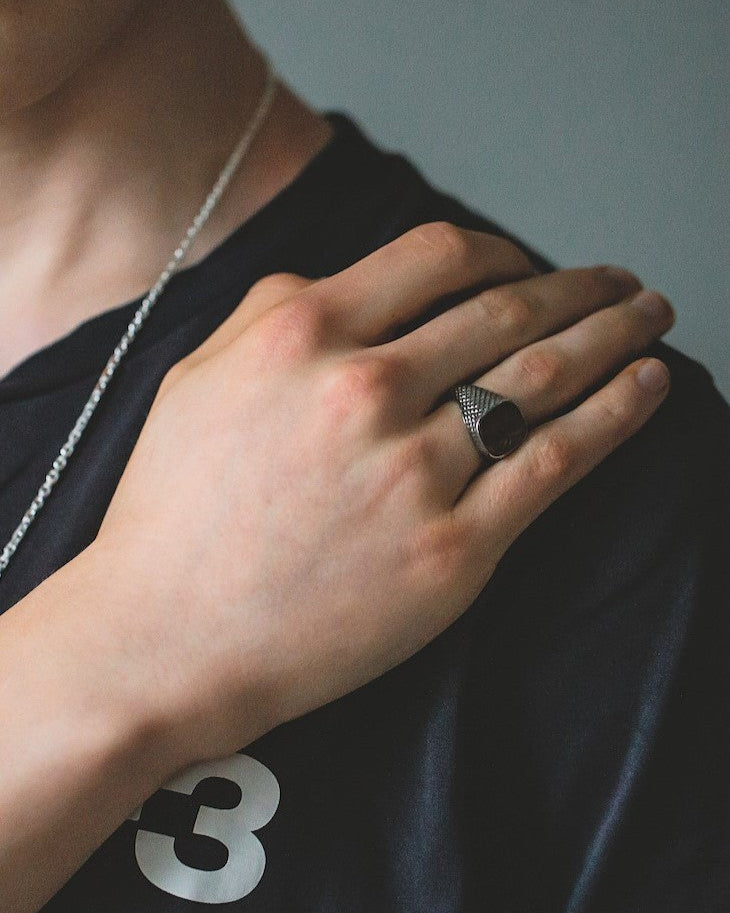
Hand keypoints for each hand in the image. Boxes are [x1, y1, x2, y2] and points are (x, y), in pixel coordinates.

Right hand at [91, 222, 673, 770]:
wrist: (168, 639)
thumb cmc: (174, 514)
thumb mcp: (198, 379)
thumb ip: (273, 310)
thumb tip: (349, 280)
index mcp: (302, 335)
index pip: (436, 257)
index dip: (498, 251)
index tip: (524, 265)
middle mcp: (366, 390)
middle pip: (507, 311)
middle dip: (578, 288)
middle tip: (619, 284)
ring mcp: (415, 472)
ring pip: (546, 378)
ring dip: (614, 337)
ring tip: (651, 319)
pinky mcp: (454, 549)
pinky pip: (557, 462)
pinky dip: (617, 415)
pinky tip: (650, 386)